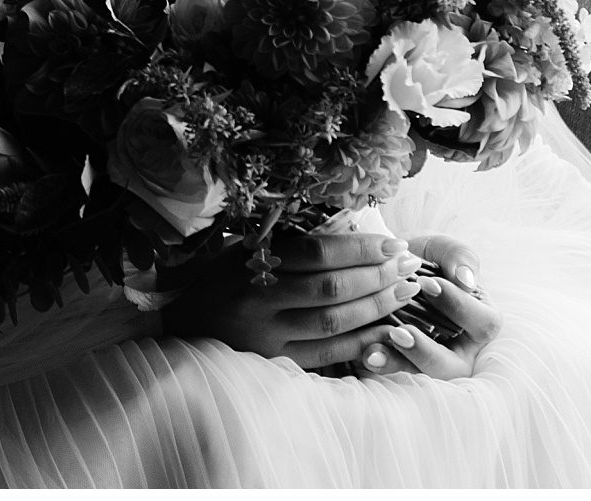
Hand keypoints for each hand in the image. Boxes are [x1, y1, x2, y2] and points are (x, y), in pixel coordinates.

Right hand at [161, 229, 424, 371]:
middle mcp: (259, 302)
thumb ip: (287, 243)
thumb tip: (349, 226)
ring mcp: (266, 337)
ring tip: (407, 291)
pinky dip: (360, 343)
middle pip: (330, 289)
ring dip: (376, 307)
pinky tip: (387, 330)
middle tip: (411, 265)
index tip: (393, 243)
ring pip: (332, 323)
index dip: (359, 248)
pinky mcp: (274, 363)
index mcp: (252, 265)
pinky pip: (325, 354)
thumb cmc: (219, 283)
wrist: (179, 334)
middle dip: (378, 276)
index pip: (316, 252)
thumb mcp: (243, 251)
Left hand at [356, 233, 502, 380]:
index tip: (426, 284)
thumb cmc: (420, 257)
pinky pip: (394, 375)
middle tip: (399, 331)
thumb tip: (467, 280)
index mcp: (481, 319)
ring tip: (372, 352)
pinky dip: (379, 363)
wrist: (382, 267)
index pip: (484, 323)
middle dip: (425, 351)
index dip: (458, 306)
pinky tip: (364, 353)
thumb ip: (458, 256)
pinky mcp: (402, 367)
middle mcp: (461, 349)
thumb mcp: (440, 249)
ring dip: (398, 364)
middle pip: (455, 366)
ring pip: (422, 377)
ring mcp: (430, 362)